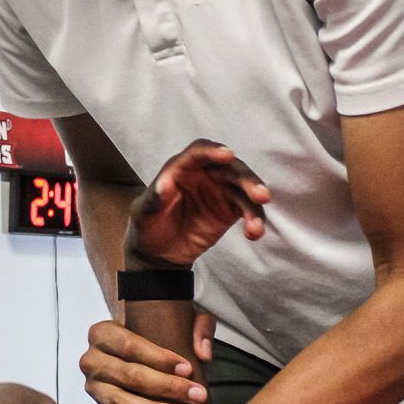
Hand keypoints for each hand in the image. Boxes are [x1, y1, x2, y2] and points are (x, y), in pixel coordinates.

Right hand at [82, 312, 217, 403]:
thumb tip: (203, 354)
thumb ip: (196, 327)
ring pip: (121, 403)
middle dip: (167, 388)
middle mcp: (93, 361)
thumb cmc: (154, 330)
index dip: (160, 359)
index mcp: (102, 333)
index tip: (188, 368)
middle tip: (196, 395)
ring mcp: (95, 388)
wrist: (132, 343)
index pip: (131, 346)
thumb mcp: (177, 317)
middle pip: (130, 376)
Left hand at [126, 139, 268, 266]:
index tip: (228, 155)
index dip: (213, 151)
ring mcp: (219, 191)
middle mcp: (203, 174)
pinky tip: (254, 233)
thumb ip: (153, 199)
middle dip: (247, 180)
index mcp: (180, 168)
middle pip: (230, 168)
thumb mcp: (143, 214)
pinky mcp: (229, 209)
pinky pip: (247, 209)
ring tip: (257, 227)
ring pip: (244, 189)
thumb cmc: (146, 226)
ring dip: (255, 205)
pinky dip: (254, 218)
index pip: (198, 152)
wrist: (157, 252)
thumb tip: (164, 184)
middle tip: (260, 195)